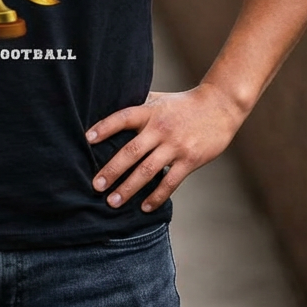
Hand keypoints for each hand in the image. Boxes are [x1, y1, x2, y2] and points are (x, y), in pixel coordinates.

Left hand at [85, 83, 242, 211]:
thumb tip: (112, 111)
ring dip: (128, 188)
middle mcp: (160, 128)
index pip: (122, 118)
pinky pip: (170, 182)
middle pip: (131, 151)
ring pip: (147, 171)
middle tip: (95, 186)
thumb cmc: (184, 104)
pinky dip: (156, 196)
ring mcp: (175, 145)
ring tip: (113, 202)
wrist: (219, 107)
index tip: (87, 139)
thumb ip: (139, 106)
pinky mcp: (190, 160)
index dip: (104, 128)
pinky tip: (144, 207)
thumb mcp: (159, 99)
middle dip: (111, 170)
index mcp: (150, 111)